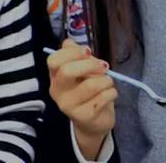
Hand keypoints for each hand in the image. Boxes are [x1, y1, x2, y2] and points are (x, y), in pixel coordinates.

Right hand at [48, 40, 116, 156]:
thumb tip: (68, 42)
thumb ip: (77, 55)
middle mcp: (57, 92)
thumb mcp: (83, 70)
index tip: (88, 52)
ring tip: (108, 83)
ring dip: (107, 80)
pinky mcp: (83, 116)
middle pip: (68, 71)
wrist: (94, 122)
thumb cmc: (89, 91)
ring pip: (91, 85)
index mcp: (56, 77)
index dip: (72, 52)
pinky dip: (112, 92)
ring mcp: (69, 106)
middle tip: (104, 67)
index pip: (53, 60)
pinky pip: (103, 97)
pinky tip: (109, 94)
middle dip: (91, 65)